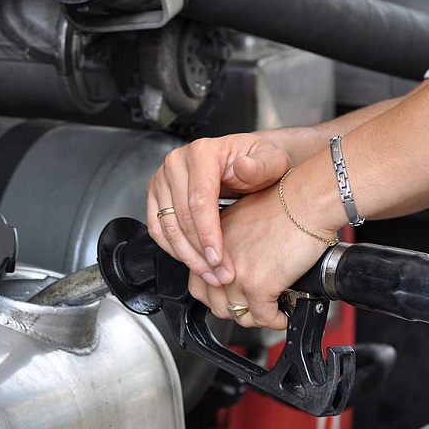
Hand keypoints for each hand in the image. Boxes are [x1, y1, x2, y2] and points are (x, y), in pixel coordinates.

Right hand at [147, 133, 290, 287]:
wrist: (248, 161)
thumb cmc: (259, 163)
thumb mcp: (271, 160)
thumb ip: (262, 166)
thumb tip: (244, 168)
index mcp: (202, 153)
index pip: (199, 200)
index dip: (208, 234)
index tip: (219, 259)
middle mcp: (177, 163)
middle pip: (181, 218)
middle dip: (200, 253)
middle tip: (220, 275)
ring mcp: (163, 179)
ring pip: (167, 228)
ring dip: (187, 257)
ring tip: (211, 275)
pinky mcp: (157, 195)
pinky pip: (157, 229)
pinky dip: (174, 250)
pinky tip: (194, 263)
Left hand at [187, 184, 332, 329]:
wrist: (306, 201)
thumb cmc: (286, 203)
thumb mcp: (245, 218)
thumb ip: (234, 243)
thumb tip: (241, 264)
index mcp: (212, 242)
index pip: (199, 283)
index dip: (216, 297)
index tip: (231, 298)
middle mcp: (219, 259)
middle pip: (216, 304)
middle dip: (236, 311)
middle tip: (252, 308)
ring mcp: (236, 275)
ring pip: (238, 315)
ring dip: (256, 318)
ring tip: (270, 312)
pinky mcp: (259, 286)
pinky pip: (263, 318)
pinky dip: (275, 321)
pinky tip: (283, 314)